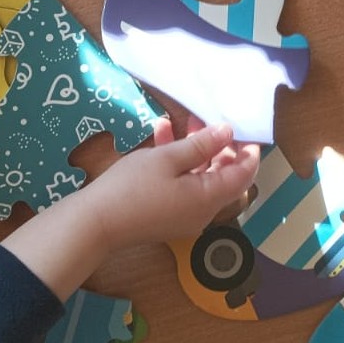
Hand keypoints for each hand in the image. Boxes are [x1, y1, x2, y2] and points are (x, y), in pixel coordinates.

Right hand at [4, 121, 259, 300]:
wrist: (95, 222)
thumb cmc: (131, 187)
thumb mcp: (167, 159)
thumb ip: (201, 145)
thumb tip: (227, 132)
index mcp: (209, 198)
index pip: (244, 174)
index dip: (248, 151)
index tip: (244, 128)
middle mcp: (203, 210)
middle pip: (222, 175)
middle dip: (216, 145)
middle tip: (204, 119)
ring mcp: (186, 215)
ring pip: (199, 177)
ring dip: (193, 149)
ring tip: (180, 120)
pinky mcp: (168, 214)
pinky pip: (181, 185)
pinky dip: (176, 163)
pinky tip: (159, 135)